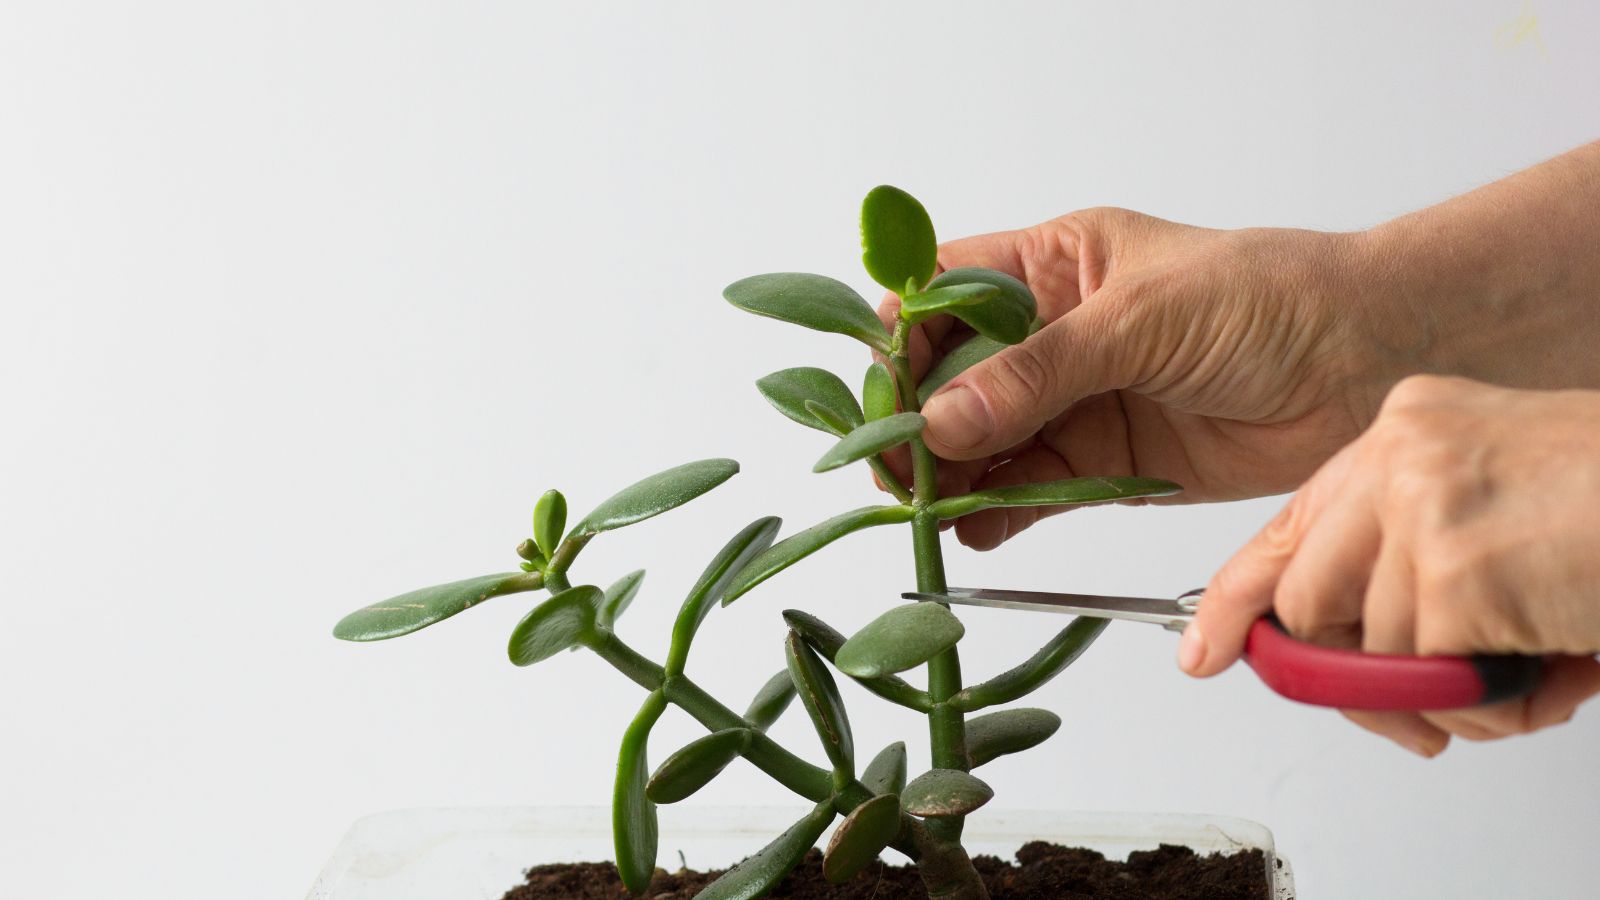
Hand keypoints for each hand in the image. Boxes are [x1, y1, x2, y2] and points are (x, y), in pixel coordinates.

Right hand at [882, 208, 1409, 548]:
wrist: (1367, 364)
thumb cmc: (1268, 299)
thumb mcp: (1141, 320)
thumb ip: (1039, 373)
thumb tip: (941, 421)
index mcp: (1053, 265)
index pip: (944, 295)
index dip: (902, 340)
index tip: (880, 394)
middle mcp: (1053, 334)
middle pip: (950, 379)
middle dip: (916, 422)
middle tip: (895, 468)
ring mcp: (1078, 401)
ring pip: (984, 442)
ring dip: (951, 474)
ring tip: (924, 507)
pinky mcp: (1106, 464)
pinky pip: (1032, 490)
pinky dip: (997, 513)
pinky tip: (972, 528)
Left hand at [1186, 375, 1599, 754]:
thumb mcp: (1500, 514)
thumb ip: (1421, 568)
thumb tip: (1363, 670)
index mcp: (1407, 431)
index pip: (1292, 525)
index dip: (1242, 598)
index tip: (1207, 650)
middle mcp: (1400, 452)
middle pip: (1308, 601)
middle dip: (1355, 678)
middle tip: (1423, 715)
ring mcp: (1420, 504)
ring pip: (1377, 653)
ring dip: (1457, 692)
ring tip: (1538, 663)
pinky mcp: (1453, 566)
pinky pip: (1436, 678)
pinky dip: (1497, 699)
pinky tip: (1557, 661)